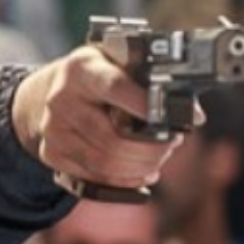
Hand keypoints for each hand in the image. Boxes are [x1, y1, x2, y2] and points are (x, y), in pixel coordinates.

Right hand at [12, 46, 188, 189]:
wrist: (56, 89)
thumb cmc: (102, 74)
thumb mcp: (121, 62)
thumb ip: (151, 80)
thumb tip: (192, 114)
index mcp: (82, 68)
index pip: (115, 87)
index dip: (146, 106)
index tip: (174, 121)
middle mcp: (61, 98)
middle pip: (113, 138)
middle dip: (152, 148)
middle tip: (172, 144)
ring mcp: (53, 129)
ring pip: (106, 163)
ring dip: (141, 166)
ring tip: (158, 158)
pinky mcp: (52, 153)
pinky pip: (95, 178)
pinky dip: (124, 181)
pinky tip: (139, 173)